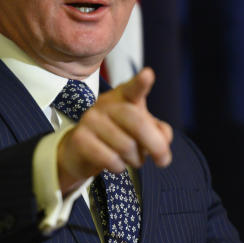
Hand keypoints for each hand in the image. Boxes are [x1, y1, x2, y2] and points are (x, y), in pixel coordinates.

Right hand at [56, 67, 173, 192]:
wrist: (79, 151)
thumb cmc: (117, 137)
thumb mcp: (141, 132)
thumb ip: (158, 132)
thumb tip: (164, 137)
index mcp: (123, 97)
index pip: (133, 89)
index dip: (141, 83)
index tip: (148, 75)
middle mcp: (105, 104)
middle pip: (137, 123)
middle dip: (155, 144)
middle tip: (163, 160)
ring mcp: (90, 120)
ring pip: (126, 146)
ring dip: (136, 160)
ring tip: (131, 159)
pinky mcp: (80, 139)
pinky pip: (110, 159)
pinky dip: (119, 167)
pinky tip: (115, 164)